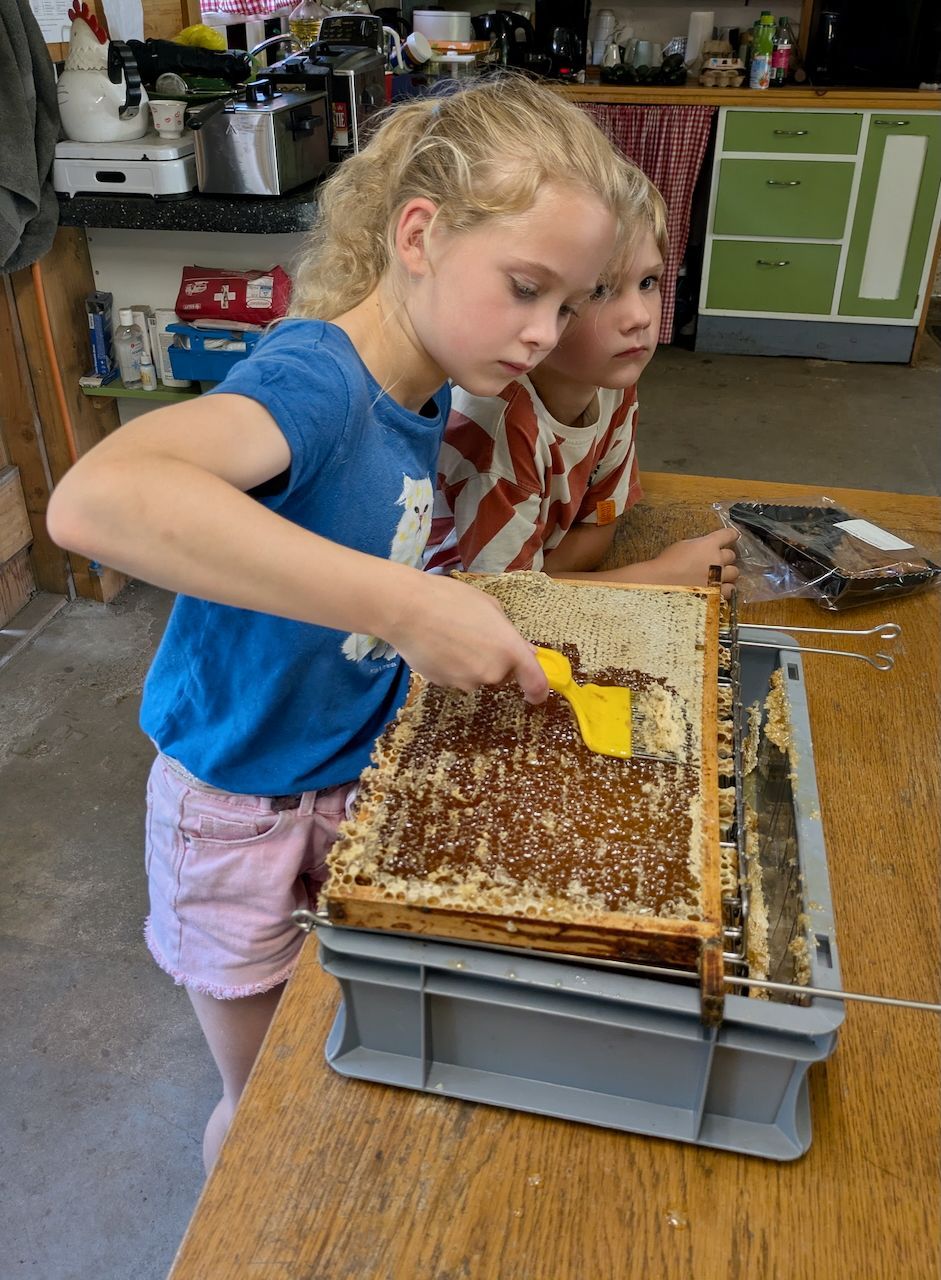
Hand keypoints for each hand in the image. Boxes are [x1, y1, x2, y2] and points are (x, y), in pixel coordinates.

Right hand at [384, 572, 548, 703]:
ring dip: (470, 662)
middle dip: (494, 660)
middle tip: (475, 635)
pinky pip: (455, 677)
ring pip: (476, 676)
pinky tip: (437, 644)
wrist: (406, 609)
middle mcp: (492, 672)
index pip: (535, 682)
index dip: (539, 691)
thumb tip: (526, 651)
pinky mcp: (444, 685)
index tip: (536, 694)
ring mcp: (466, 682)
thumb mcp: (490, 607)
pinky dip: (451, 665)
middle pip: (500, 675)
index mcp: (509, 650)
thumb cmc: (451, 599)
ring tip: (450, 635)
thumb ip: (510, 633)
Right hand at [646, 528, 739, 598]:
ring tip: (719, 576)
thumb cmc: (666, 564)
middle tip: (716, 562)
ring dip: (728, 573)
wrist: (660, 583)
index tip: (734, 535)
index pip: (728, 535)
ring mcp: (719, 577)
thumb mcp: (682, 546)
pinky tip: (720, 589)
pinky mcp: (717, 593)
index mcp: (708, 545)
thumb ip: (698, 546)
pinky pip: (730, 590)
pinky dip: (726, 589)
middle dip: (725, 558)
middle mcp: (717, 559)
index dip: (732, 535)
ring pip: (734, 573)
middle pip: (732, 555)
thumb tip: (703, 549)